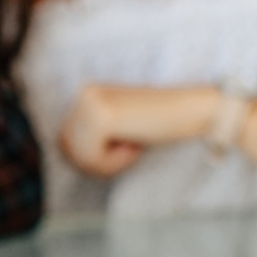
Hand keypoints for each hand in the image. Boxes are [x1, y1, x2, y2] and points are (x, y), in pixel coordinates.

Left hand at [58, 84, 220, 176]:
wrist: (193, 111)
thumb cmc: (159, 126)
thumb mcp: (116, 132)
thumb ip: (90, 139)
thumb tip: (63, 155)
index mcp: (86, 94)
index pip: (65, 142)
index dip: (92, 157)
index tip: (122, 145)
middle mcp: (84, 93)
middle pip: (68, 151)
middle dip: (97, 161)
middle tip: (129, 147)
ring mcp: (91, 102)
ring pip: (79, 157)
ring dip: (108, 163)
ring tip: (133, 144)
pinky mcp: (102, 117)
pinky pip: (93, 159)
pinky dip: (116, 162)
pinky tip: (135, 143)